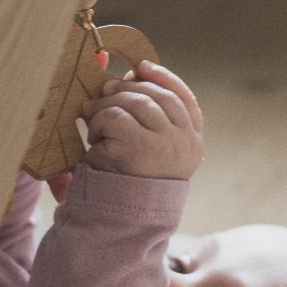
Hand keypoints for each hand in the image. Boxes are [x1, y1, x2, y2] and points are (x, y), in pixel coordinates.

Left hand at [80, 61, 202, 179]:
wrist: (120, 219)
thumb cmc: (132, 182)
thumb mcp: (153, 150)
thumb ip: (154, 118)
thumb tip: (134, 75)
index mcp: (193, 142)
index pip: (184, 98)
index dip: (163, 77)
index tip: (142, 67)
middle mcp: (185, 142)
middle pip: (157, 95)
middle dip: (126, 88)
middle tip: (104, 92)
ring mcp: (165, 144)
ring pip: (134, 102)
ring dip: (107, 105)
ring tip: (93, 118)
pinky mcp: (139, 148)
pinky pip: (115, 116)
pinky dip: (99, 121)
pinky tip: (94, 138)